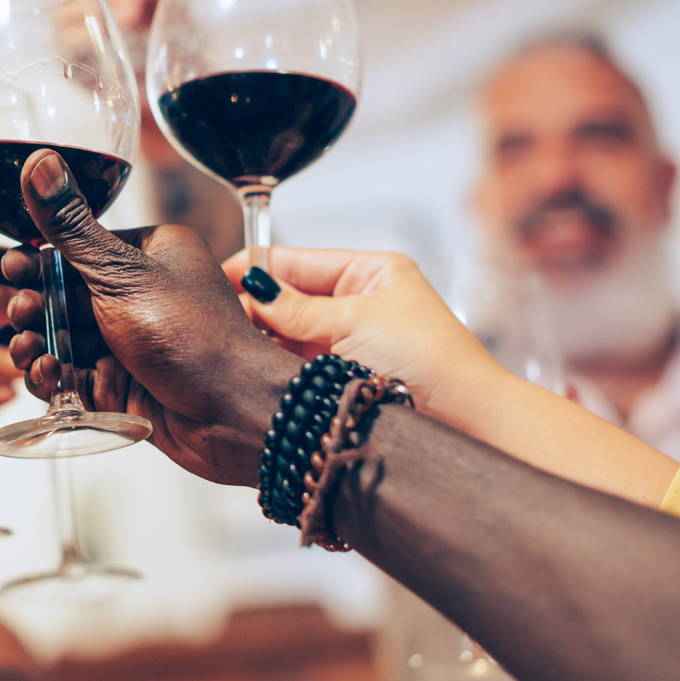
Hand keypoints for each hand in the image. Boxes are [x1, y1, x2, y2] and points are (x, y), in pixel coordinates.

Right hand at [1, 150, 299, 486]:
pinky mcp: (119, 382)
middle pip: (64, 293)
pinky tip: (45, 375)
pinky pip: (70, 375)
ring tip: (29, 347)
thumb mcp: (122, 272)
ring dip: (37, 341)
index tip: (13, 266)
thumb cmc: (192, 335)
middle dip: (35, 305)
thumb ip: (70, 227)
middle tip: (23, 312)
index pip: (80, 246)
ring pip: (62, 336)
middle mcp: (140, 293)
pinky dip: (52, 376)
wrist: (229, 414)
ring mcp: (128, 341)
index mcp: (150, 252)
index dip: (40, 258)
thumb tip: (41, 162)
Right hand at [221, 249, 506, 429]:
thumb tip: (251, 290)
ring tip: (232, 347)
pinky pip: (295, 365)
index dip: (254, 269)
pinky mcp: (340, 379)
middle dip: (254, 308)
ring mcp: (346, 343)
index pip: (295, 261)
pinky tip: (253, 369)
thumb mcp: (356, 320)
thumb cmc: (429, 360)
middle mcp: (355, 304)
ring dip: (262, 340)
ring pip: (286, 335)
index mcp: (367, 272)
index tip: (214, 280)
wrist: (465, 419)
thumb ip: (296, 309)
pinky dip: (274, 367)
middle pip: (286, 298)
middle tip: (218, 322)